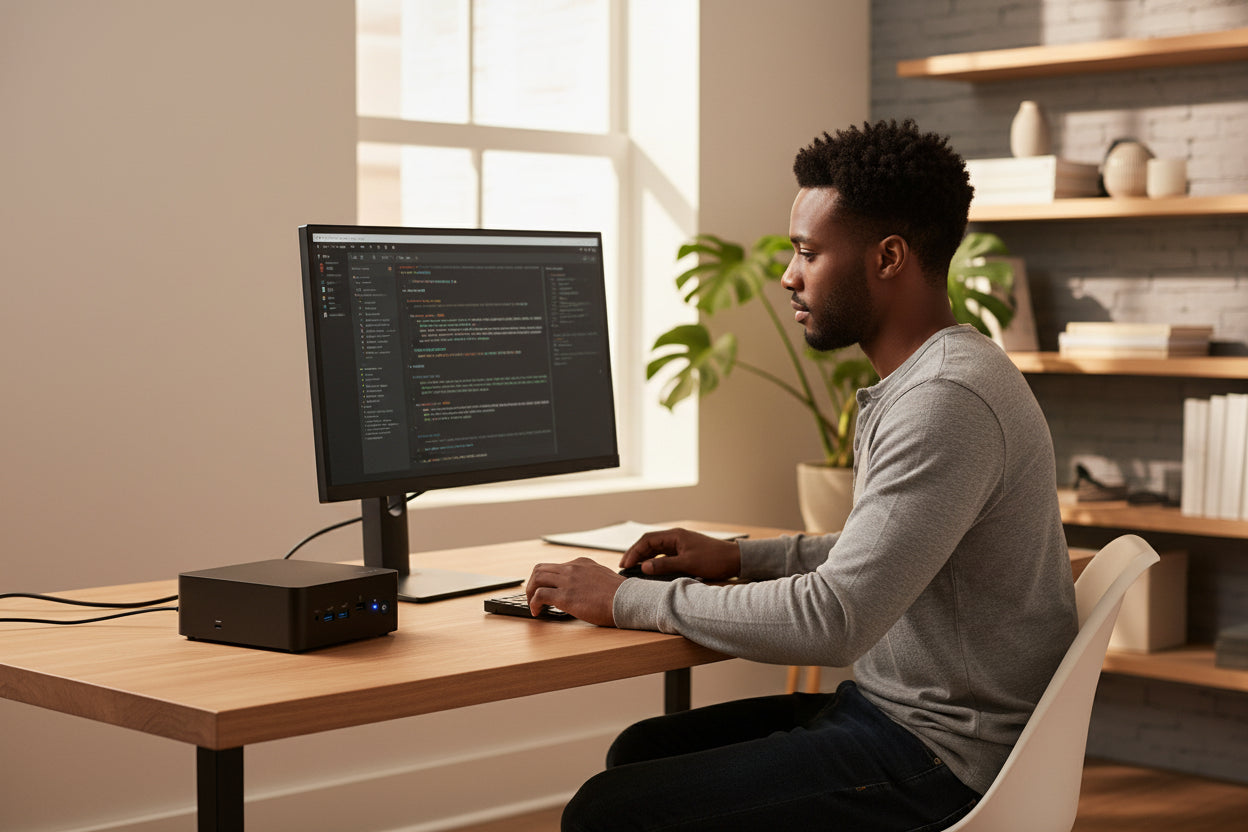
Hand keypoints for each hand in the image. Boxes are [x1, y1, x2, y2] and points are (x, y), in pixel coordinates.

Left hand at [526, 557, 624, 626]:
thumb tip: (586, 589)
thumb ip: (592, 579)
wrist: (628, 600)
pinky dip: (533, 604)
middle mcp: (572, 568)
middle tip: (533, 597)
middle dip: (533, 583)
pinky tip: (537, 612)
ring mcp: (568, 580)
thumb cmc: (621, 594)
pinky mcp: (565, 596)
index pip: (557, 566)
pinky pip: (539, 595)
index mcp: (582, 563)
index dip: (548, 579)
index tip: (547, 590)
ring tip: (532, 605)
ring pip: (536, 578)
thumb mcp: (605, 577)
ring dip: (530, 592)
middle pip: (541, 569)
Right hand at [621, 527, 740, 580]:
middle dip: (635, 554)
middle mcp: (675, 538)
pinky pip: (663, 555)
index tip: (625, 563)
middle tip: (623, 566)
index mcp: (675, 535)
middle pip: (649, 543)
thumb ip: (665, 565)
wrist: (734, 560)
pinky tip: (649, 570)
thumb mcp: (688, 564)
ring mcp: (679, 544)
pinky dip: (654, 561)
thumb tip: (643, 567)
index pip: (647, 540)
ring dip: (643, 558)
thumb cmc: (714, 559)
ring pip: (655, 549)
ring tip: (632, 569)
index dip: (634, 551)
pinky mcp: (684, 552)